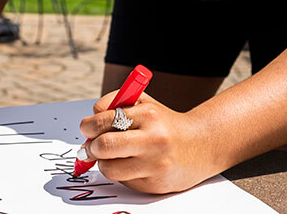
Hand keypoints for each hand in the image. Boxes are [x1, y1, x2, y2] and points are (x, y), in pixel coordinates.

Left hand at [77, 92, 217, 193]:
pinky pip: (123, 181)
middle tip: (91, 147)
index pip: (103, 120)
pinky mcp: (154, 184)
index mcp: (148, 114)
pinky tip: (134, 165)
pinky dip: (122, 173)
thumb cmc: (164, 124)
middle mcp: (153, 139)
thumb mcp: (143, 103)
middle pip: (104, 146)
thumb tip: (89, 125)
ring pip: (109, 168)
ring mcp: (155, 164)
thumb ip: (113, 104)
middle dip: (90, 147)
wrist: (200, 146)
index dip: (88, 126)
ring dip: (104, 163)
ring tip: (114, 156)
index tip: (86, 128)